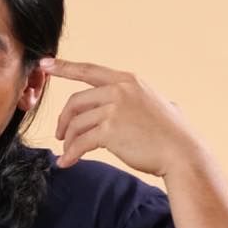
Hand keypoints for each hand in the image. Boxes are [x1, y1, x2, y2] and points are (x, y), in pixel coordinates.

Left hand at [38, 57, 205, 177]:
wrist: (181, 153)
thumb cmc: (171, 133)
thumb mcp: (156, 103)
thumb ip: (140, 100)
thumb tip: (146, 104)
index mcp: (127, 81)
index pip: (89, 70)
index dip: (64, 67)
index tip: (46, 64)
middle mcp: (119, 90)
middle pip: (76, 101)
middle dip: (64, 120)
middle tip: (61, 135)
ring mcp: (114, 109)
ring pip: (76, 124)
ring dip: (68, 141)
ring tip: (69, 153)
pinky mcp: (110, 131)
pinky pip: (80, 143)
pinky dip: (71, 155)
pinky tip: (67, 163)